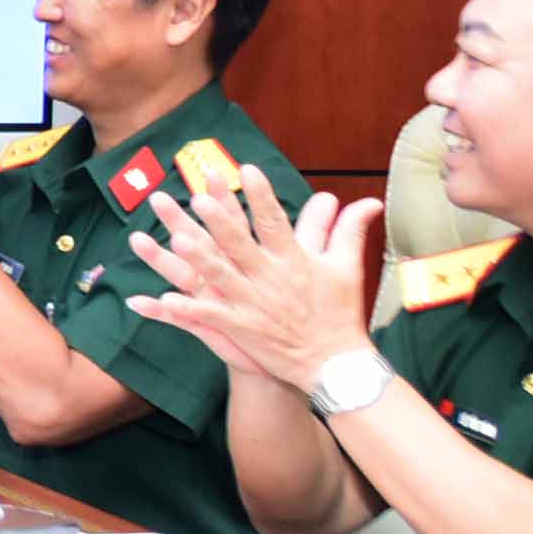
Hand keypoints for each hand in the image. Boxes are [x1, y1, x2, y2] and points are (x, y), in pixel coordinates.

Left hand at [127, 173, 381, 392]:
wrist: (336, 364)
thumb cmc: (339, 312)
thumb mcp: (346, 269)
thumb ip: (348, 231)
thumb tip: (369, 202)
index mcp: (294, 261)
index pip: (275, 222)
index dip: (261, 196)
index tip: (246, 169)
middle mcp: (271, 279)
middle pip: (240, 245)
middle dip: (220, 222)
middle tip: (198, 198)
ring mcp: (254, 304)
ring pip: (220, 277)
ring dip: (198, 259)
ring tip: (176, 240)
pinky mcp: (242, 329)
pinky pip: (210, 317)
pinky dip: (188, 309)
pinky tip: (163, 300)